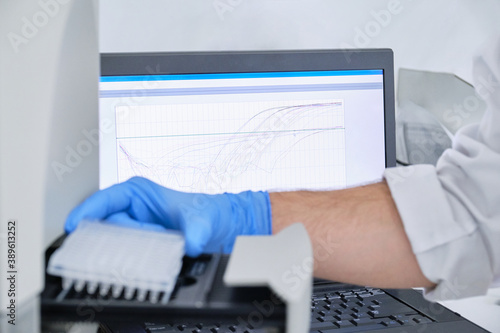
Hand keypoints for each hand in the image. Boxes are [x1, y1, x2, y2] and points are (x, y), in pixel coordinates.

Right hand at [64, 177, 271, 256]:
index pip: (104, 200)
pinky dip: (127, 259)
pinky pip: (123, 251)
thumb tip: (189, 246)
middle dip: (114, 240)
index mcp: (139, 192)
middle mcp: (132, 207)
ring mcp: (134, 225)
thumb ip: (194, 234)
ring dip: (121, 251)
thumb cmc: (209, 212)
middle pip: (106, 225)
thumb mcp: (202, 220)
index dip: (86, 211)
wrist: (221, 226)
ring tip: (140, 257)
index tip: (74, 225)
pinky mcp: (138, 241)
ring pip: (112, 240)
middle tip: (132, 250)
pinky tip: (137, 266)